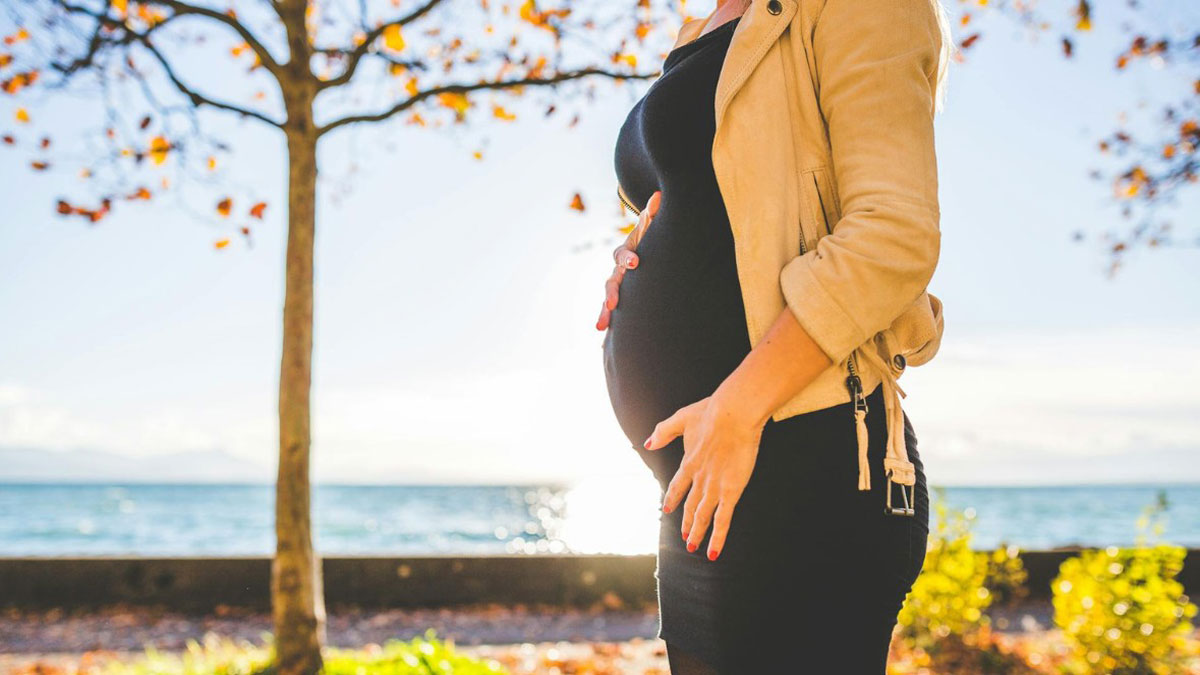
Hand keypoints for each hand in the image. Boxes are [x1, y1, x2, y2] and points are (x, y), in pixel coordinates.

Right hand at [595, 191, 660, 330]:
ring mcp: (617, 287)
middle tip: (612, 304)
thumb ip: (653, 215)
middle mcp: (618, 271)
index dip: (629, 258)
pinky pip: (613, 313)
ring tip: (600, 328)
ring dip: (604, 313)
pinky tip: (604, 343)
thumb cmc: (650, 241)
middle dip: (611, 293)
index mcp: (626, 253)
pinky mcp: (621, 301)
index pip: (624, 254)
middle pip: (611, 281)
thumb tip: (658, 195)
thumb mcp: (652, 228)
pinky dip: (609, 325)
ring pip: (608, 300)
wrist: (642, 253)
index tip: (636, 263)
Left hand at [643, 394, 764, 560]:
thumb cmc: (712, 412)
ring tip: (693, 546)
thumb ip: (663, 431)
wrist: (732, 414)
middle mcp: (699, 478)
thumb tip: (647, 443)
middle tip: (684, 536)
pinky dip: (717, 538)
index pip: (678, 486)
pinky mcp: (731, 491)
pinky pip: (723, 520)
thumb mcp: (682, 418)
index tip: (668, 509)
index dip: (673, 499)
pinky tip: (712, 551)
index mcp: (688, 462)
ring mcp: (714, 487)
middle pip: (690, 506)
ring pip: (703, 517)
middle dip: (686, 522)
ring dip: (697, 533)